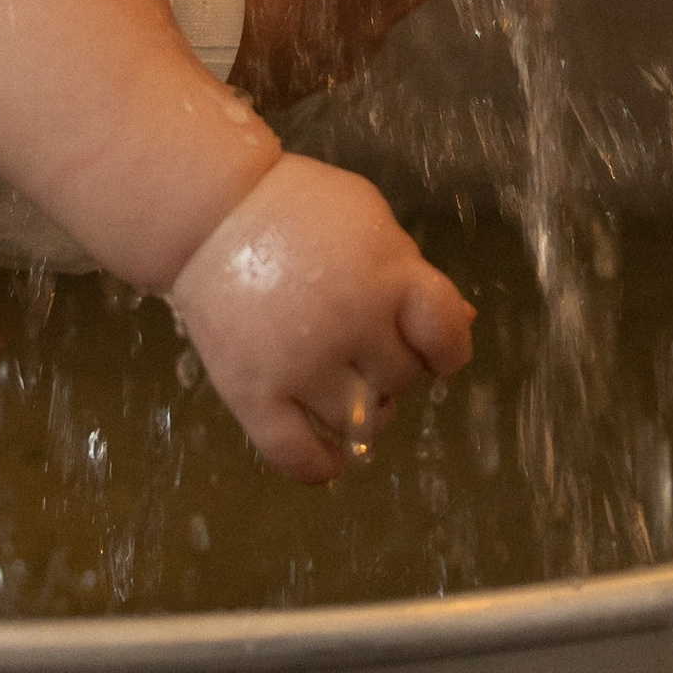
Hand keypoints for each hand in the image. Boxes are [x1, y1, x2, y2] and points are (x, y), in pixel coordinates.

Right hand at [171, 153, 474, 482]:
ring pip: (360, 422)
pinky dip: (320, 467)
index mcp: (387, 278)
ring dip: (366, 414)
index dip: (448, 349)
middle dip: (396, 369)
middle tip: (370, 351)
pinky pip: (296, 454)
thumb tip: (463, 322)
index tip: (436, 351)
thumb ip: (411, 270)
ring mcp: (302, 366)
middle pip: (402, 379)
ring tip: (350, 391)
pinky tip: (332, 459)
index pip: (446, 336)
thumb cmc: (296, 205)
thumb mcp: (370, 220)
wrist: (208, 213)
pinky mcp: (254, 394)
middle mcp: (352, 328)